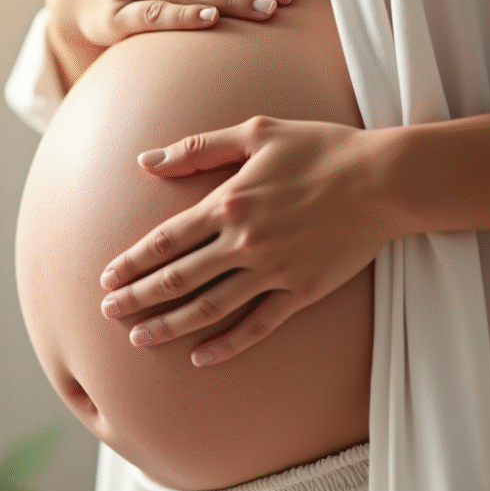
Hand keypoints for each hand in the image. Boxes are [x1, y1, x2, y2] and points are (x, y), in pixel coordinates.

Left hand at [98, 116, 398, 366]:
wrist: (383, 180)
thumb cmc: (321, 148)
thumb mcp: (257, 132)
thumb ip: (198, 148)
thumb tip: (145, 161)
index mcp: (228, 203)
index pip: (165, 241)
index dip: (132, 262)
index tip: (106, 279)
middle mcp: (244, 242)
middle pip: (177, 278)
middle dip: (138, 298)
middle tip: (107, 314)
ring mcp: (273, 271)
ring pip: (209, 307)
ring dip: (170, 326)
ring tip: (139, 340)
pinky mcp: (301, 291)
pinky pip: (257, 325)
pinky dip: (228, 344)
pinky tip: (201, 358)